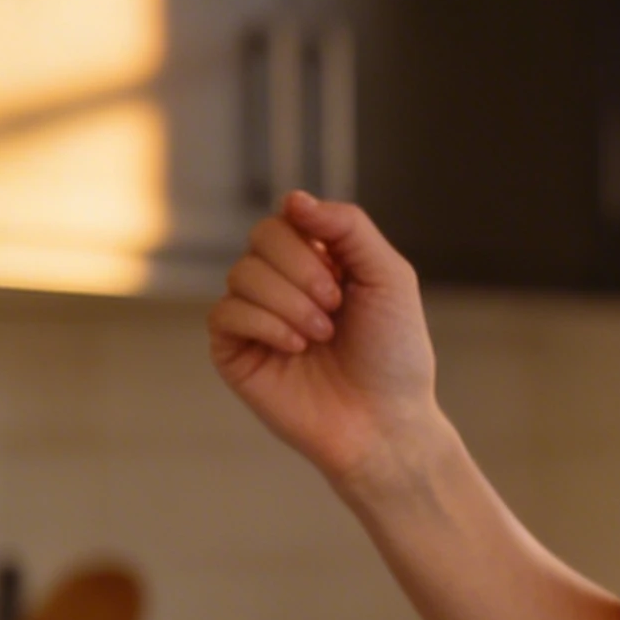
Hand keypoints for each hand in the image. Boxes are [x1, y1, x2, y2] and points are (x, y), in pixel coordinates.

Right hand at [206, 191, 443, 492]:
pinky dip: (265, 324)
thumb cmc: (394, 353)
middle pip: (262, 236)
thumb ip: (348, 227)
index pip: (290, 217)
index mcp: (320, 261)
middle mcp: (282, 283)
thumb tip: (292, 198)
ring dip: (289, 301)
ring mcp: (255, 316)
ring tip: (321, 335)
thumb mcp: (389, 277)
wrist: (384, 421)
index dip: (312, 237)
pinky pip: (225, 313)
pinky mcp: (234, 350)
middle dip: (302, 268)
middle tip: (335, 305)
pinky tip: (295, 347)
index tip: (340, 270)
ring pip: (242, 274)